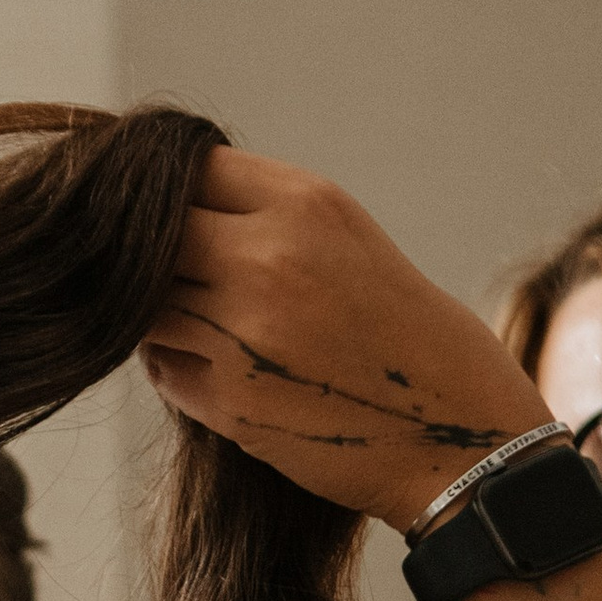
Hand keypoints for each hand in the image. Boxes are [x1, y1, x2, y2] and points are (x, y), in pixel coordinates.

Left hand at [141, 145, 550, 529]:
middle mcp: (266, 260)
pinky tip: (223, 370)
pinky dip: (177, 365)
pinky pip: (163, 368)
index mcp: (303, 205)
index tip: (170, 216)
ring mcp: (242, 334)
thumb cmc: (404, 331)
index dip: (166, 193)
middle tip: (171, 278)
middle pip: (149, 237)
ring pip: (143, 306)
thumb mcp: (347, 238)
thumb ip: (266, 215)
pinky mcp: (231, 402)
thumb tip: (168, 209)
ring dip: (157, 314)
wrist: (458, 431)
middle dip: (147, 256)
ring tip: (201, 324)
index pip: (186, 168)